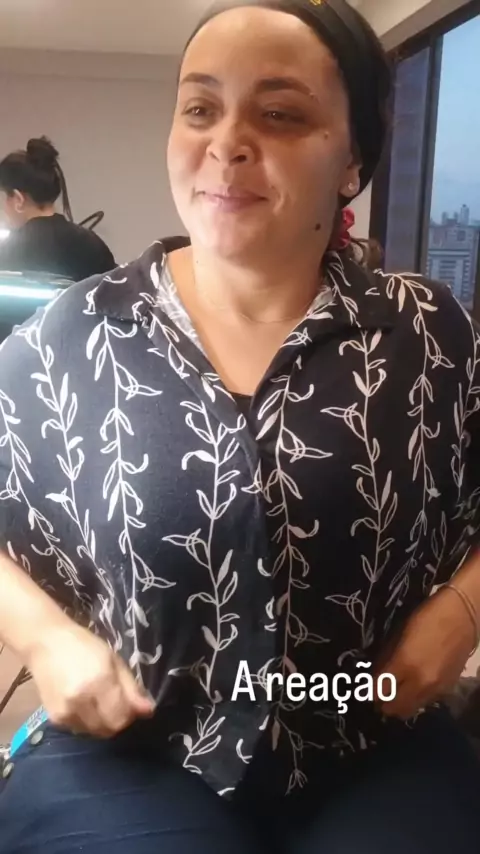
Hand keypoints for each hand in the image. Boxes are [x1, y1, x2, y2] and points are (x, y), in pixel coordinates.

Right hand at [26, 622, 155, 737]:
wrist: (45, 644)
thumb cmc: (84, 646)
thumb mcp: (114, 660)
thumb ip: (132, 688)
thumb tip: (149, 711)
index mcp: (99, 682)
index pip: (122, 718)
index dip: (130, 714)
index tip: (131, 703)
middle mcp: (81, 702)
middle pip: (110, 729)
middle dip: (118, 719)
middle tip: (116, 701)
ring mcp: (66, 713)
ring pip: (96, 732)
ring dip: (103, 722)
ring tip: (99, 700)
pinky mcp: (56, 719)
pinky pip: (81, 729)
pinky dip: (88, 721)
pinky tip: (85, 702)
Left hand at [373, 587, 474, 719]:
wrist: (463, 617)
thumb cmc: (427, 617)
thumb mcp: (399, 633)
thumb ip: (386, 657)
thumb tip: (375, 675)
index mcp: (405, 664)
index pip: (379, 690)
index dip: (370, 690)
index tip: (367, 686)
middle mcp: (420, 683)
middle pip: (393, 709)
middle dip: (383, 702)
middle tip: (380, 691)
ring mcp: (436, 689)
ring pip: (410, 710)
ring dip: (400, 703)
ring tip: (396, 690)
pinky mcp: (447, 690)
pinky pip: (425, 703)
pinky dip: (415, 698)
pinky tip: (414, 685)